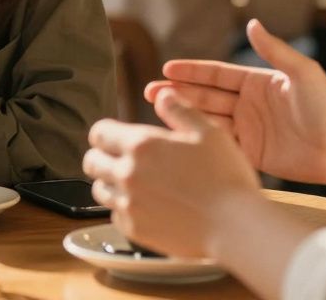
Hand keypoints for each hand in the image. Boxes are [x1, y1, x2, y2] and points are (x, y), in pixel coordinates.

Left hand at [83, 90, 260, 258]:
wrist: (234, 226)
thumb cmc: (225, 179)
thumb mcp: (208, 132)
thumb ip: (180, 110)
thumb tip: (162, 95)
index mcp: (142, 145)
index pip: (99, 133)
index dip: (106, 132)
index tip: (114, 137)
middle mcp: (128, 174)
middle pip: (92, 162)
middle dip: (102, 157)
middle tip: (119, 159)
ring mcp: (129, 204)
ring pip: (100, 190)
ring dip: (111, 183)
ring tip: (132, 183)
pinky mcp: (135, 230)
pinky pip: (115, 216)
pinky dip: (124, 210)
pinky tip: (145, 206)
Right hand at [144, 20, 325, 185]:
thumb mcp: (303, 73)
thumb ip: (276, 51)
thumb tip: (252, 22)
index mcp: (257, 82)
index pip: (217, 74)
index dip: (192, 72)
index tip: (167, 68)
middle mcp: (248, 104)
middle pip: (205, 97)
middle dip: (177, 93)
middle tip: (150, 91)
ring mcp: (247, 129)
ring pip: (207, 120)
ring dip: (183, 116)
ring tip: (157, 113)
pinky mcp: (250, 153)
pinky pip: (219, 145)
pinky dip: (199, 142)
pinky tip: (179, 140)